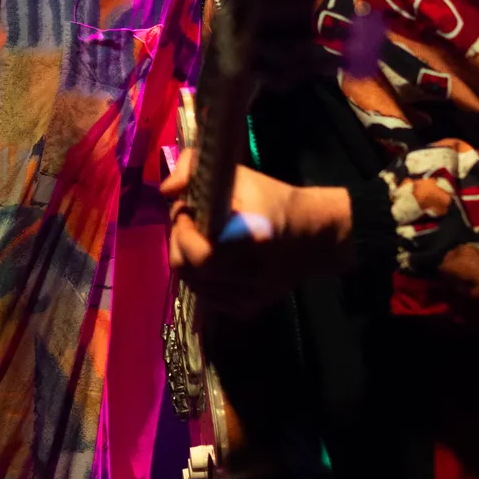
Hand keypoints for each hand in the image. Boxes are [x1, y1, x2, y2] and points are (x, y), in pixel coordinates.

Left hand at [162, 150, 353, 313]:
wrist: (312, 235)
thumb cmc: (272, 199)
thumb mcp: (237, 174)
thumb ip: (193, 169)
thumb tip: (166, 191)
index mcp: (250, 239)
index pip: (200, 254)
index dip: (184, 231)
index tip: (187, 211)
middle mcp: (250, 275)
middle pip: (188, 270)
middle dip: (180, 243)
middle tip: (190, 224)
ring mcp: (248, 296)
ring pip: (193, 284)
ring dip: (189, 259)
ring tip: (203, 238)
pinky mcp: (246, 308)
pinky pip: (206, 297)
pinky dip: (201, 277)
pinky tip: (214, 259)